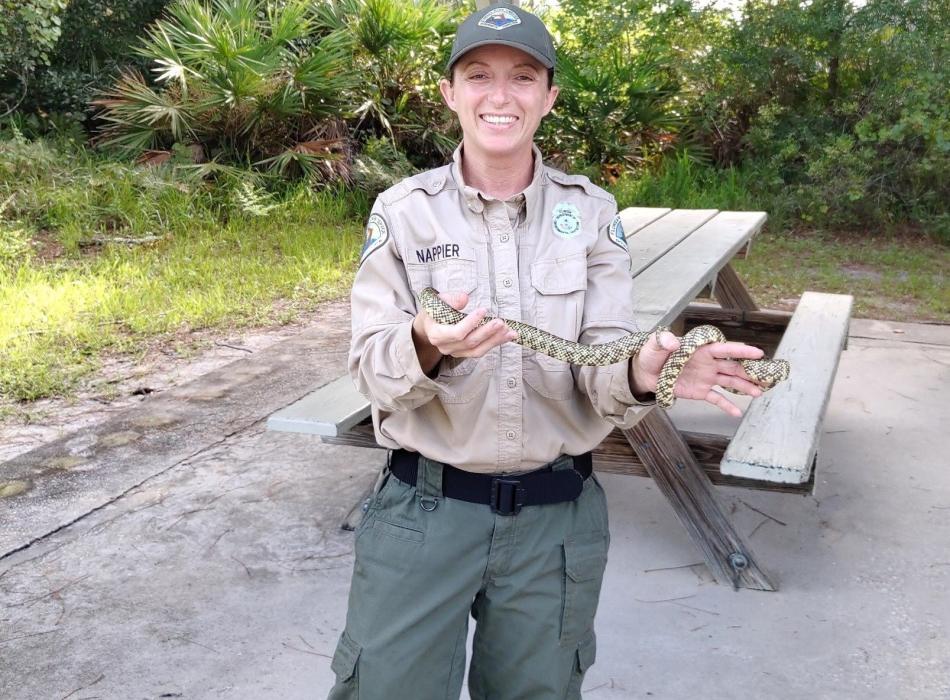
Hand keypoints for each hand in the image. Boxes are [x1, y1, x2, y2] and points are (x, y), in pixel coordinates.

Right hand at [412, 292, 515, 369]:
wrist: (430, 325)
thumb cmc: (434, 311)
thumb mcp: (438, 301)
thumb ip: (450, 299)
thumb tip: (464, 298)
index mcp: (437, 334)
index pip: (456, 333)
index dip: (471, 323)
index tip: (483, 310)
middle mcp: (445, 347)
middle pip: (469, 342)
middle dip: (487, 332)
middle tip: (501, 322)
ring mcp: (455, 352)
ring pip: (477, 350)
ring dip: (495, 341)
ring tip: (509, 331)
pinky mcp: (464, 353)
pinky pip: (481, 351)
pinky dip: (494, 343)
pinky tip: (506, 336)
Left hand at [632, 331, 766, 416]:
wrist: (645, 372)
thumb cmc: (652, 354)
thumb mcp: (655, 344)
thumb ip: (664, 341)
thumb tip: (673, 342)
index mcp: (701, 349)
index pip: (724, 349)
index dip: (741, 351)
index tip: (758, 353)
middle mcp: (708, 363)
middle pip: (733, 367)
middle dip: (750, 371)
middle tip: (767, 376)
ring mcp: (706, 378)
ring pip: (730, 382)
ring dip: (745, 387)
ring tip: (759, 392)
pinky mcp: (700, 391)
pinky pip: (716, 399)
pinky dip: (727, 406)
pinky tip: (738, 412)